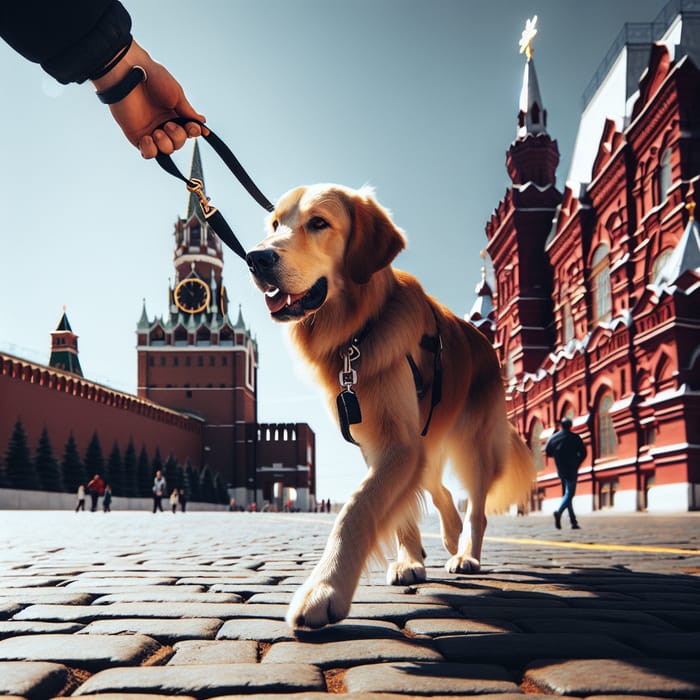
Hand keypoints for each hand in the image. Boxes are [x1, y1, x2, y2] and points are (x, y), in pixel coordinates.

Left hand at [91, 40, 207, 157]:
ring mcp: (150, 130)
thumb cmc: (152, 77)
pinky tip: (148, 137)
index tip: (194, 129)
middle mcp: (163, 123)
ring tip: (157, 132)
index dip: (193, 132)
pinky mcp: (136, 135)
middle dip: (177, 137)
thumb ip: (188, 112)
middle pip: (178, 143)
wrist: (129, 74)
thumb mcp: (177, 94)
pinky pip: (148, 153)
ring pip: (166, 150)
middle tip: (168, 124)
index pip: (188, 130)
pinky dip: (151, 150)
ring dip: (165, 144)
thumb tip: (201, 122)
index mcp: (174, 113)